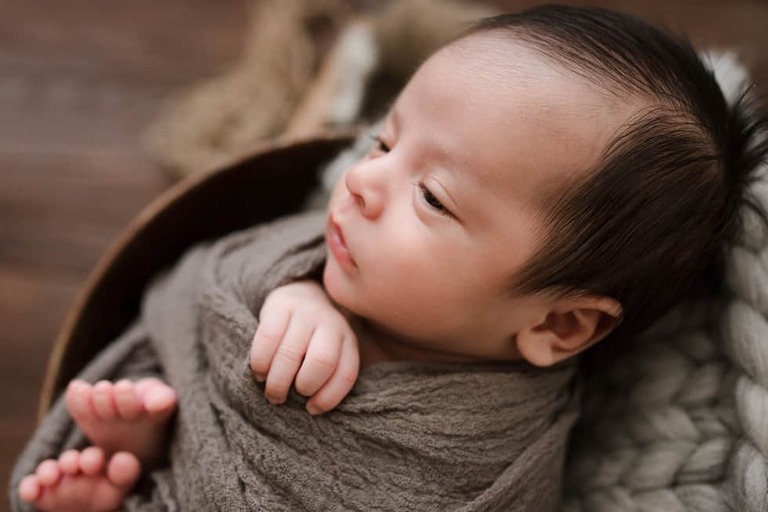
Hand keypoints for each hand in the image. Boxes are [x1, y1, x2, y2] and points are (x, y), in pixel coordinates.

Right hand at [250, 280, 359, 414]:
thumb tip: (312, 409)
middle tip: (287, 398)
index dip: (329, 398)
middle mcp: (331, 324)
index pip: (346, 374)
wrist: (302, 293)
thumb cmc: (314, 340)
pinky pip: (268, 338)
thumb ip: (327, 377)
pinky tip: (259, 371)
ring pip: (291, 353)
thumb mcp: (331, 354)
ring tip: (270, 391)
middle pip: (322, 361)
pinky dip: (260, 362)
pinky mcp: (281, 305)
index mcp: (348, 342)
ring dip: (277, 381)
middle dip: (303, 387)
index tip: (311, 409)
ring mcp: (307, 313)